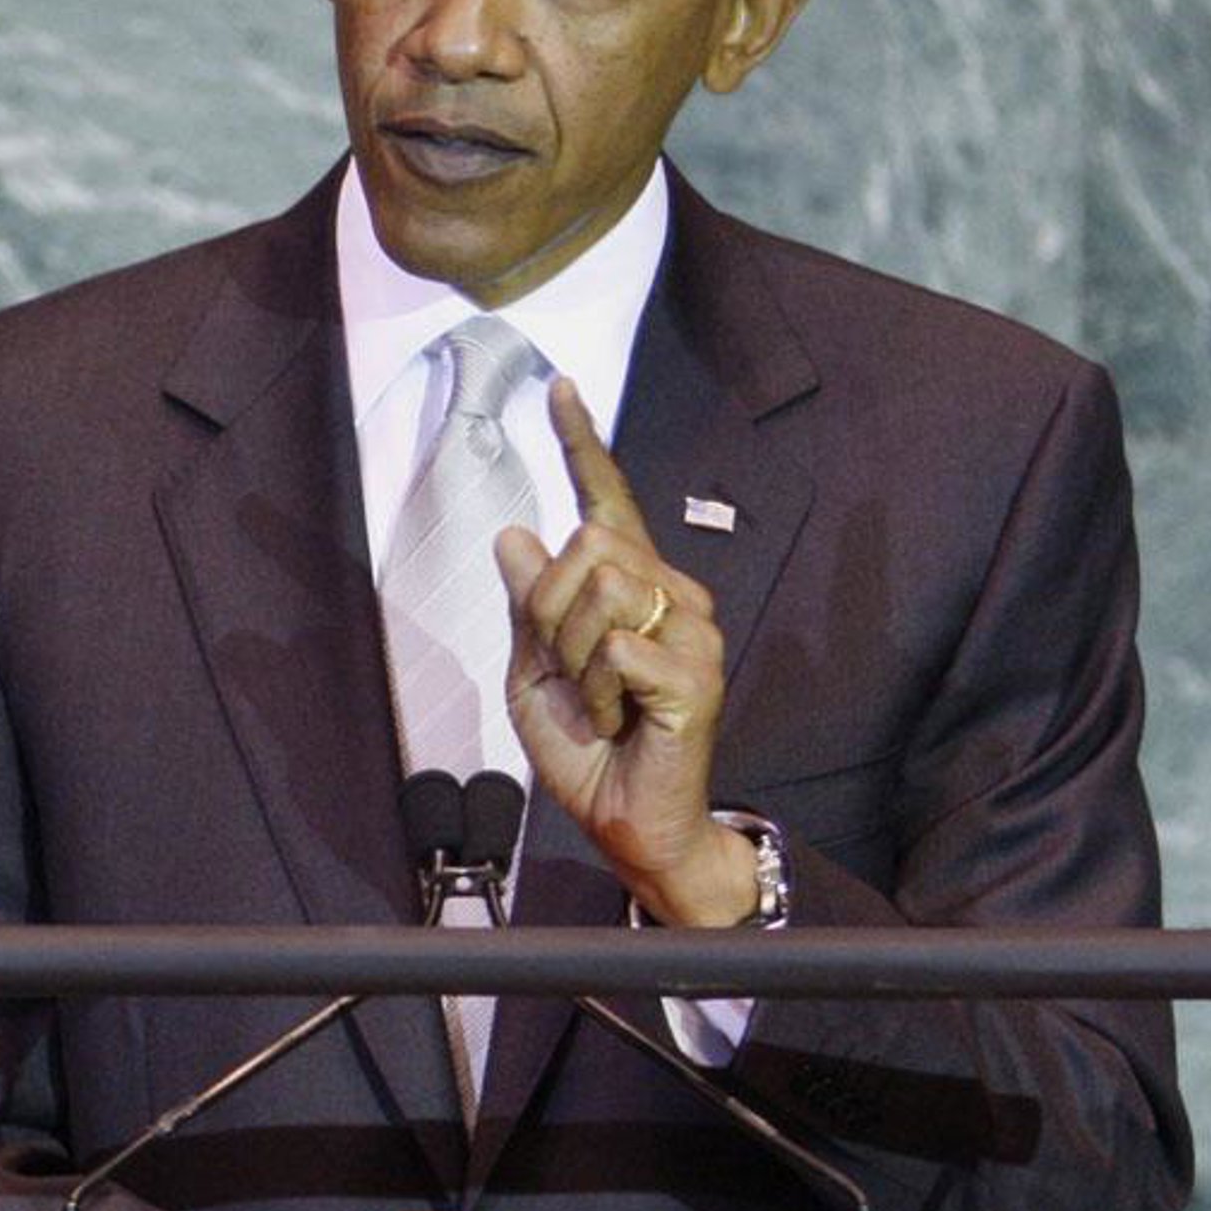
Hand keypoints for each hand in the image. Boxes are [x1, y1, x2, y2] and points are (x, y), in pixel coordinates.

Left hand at [496, 376, 758, 926]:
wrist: (627, 821)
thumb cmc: (588, 750)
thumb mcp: (534, 673)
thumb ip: (528, 607)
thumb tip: (514, 532)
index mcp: (632, 587)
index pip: (606, 501)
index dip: (583, 443)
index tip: (561, 389)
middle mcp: (673, 593)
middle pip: (585, 545)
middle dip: (548, 612)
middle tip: (567, 674)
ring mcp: (692, 629)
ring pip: (598, 589)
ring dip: (572, 656)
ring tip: (598, 702)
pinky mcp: (696, 672)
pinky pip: (615, 649)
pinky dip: (595, 692)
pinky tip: (618, 720)